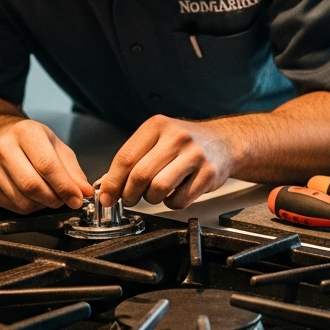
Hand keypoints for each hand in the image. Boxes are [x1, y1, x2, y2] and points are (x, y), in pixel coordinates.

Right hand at [0, 118, 92, 214]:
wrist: (3, 140)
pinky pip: (13, 207)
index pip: (46, 165)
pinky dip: (30, 208)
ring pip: (22, 200)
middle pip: (31, 185)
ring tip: (49, 195)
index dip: (64, 186)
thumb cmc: (34, 144)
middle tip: (64, 200)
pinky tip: (34, 197)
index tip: (77, 199)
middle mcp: (3, 148)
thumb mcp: (58, 148)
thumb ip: (73, 171)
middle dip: (54, 199)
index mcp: (25, 132)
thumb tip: (84, 192)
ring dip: (43, 205)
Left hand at [99, 115, 234, 209]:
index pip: (125, 157)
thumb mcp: (157, 139)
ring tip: (154, 195)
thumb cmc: (186, 143)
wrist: (224, 141)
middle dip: (129, 194)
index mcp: (157, 126)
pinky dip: (171, 203)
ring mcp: (194, 155)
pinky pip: (179, 200)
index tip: (106, 196)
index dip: (112, 182)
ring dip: (151, 199)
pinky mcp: (209, 174)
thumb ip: (132, 160)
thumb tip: (105, 186)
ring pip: (158, 189)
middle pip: (140, 175)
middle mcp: (176, 137)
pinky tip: (174, 194)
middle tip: (129, 199)